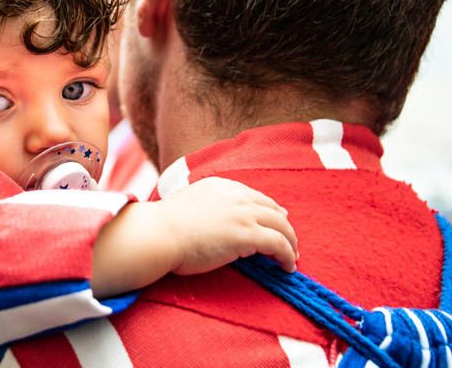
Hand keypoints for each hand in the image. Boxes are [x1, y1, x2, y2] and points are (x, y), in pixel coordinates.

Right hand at [158, 177, 298, 274]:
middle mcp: (236, 196)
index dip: (270, 210)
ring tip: (292, 258)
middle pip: (273, 209)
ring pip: (282, 226)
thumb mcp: (188, 203)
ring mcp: (243, 214)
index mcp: (220, 186)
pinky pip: (279, 245)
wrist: (159, 233)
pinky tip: (288, 267)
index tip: (278, 220)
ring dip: (291, 243)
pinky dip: (288, 256)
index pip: (255, 196)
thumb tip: (210, 220)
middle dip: (285, 226)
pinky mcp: (247, 235)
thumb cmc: (164, 226)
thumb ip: (205, 205)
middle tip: (290, 242)